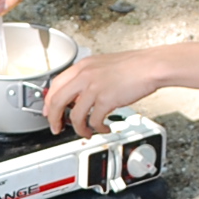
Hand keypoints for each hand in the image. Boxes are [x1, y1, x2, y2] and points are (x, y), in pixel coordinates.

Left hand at [39, 49, 161, 135]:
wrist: (150, 66)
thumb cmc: (131, 66)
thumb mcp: (102, 65)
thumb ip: (87, 78)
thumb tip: (77, 96)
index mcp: (82, 66)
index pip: (55, 85)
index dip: (49, 102)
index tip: (49, 112)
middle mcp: (85, 76)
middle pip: (57, 101)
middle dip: (53, 119)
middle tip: (56, 128)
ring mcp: (94, 87)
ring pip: (74, 115)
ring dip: (78, 129)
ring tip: (85, 132)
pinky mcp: (106, 99)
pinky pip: (94, 120)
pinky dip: (97, 129)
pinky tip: (103, 129)